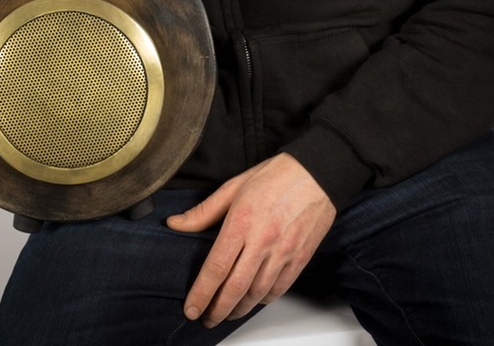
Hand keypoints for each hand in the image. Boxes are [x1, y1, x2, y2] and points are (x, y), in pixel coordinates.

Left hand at [166, 153, 335, 327]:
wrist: (317, 173)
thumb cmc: (276, 176)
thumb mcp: (234, 186)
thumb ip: (203, 211)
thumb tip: (176, 224)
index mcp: (242, 222)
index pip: (216, 268)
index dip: (201, 293)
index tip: (191, 307)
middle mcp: (263, 241)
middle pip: (235, 288)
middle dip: (217, 310)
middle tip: (207, 318)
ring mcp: (284, 252)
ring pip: (257, 293)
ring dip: (239, 308)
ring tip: (227, 312)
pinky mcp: (300, 258)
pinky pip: (279, 288)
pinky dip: (263, 300)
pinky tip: (253, 300)